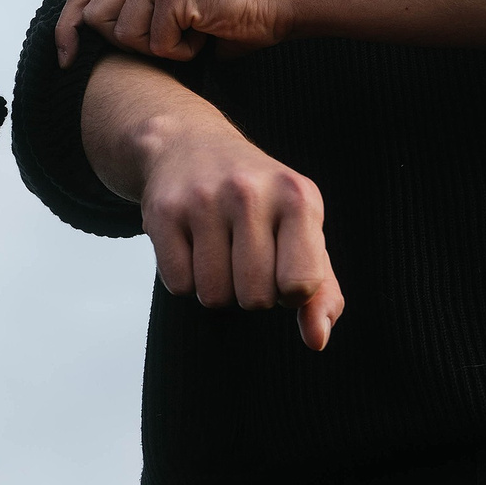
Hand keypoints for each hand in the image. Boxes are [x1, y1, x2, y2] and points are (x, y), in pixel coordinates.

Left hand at [54, 0, 295, 66]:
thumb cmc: (235, 13)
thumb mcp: (178, 9)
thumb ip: (143, 14)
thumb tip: (96, 44)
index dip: (67, 28)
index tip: (66, 59)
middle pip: (98, 20)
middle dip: (132, 45)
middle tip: (175, 38)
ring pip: (127, 36)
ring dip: (162, 49)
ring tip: (195, 32)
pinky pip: (159, 44)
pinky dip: (184, 52)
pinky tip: (207, 33)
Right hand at [136, 114, 341, 350]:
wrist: (189, 145)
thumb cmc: (258, 199)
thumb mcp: (301, 230)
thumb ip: (322, 290)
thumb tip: (317, 339)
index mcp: (297, 196)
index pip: (301, 284)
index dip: (290, 292)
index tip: (282, 267)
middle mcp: (250, 192)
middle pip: (255, 298)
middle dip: (250, 291)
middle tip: (245, 255)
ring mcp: (203, 199)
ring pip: (213, 296)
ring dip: (217, 287)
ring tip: (218, 248)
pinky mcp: (164, 211)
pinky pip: (178, 284)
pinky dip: (185, 278)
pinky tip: (190, 244)